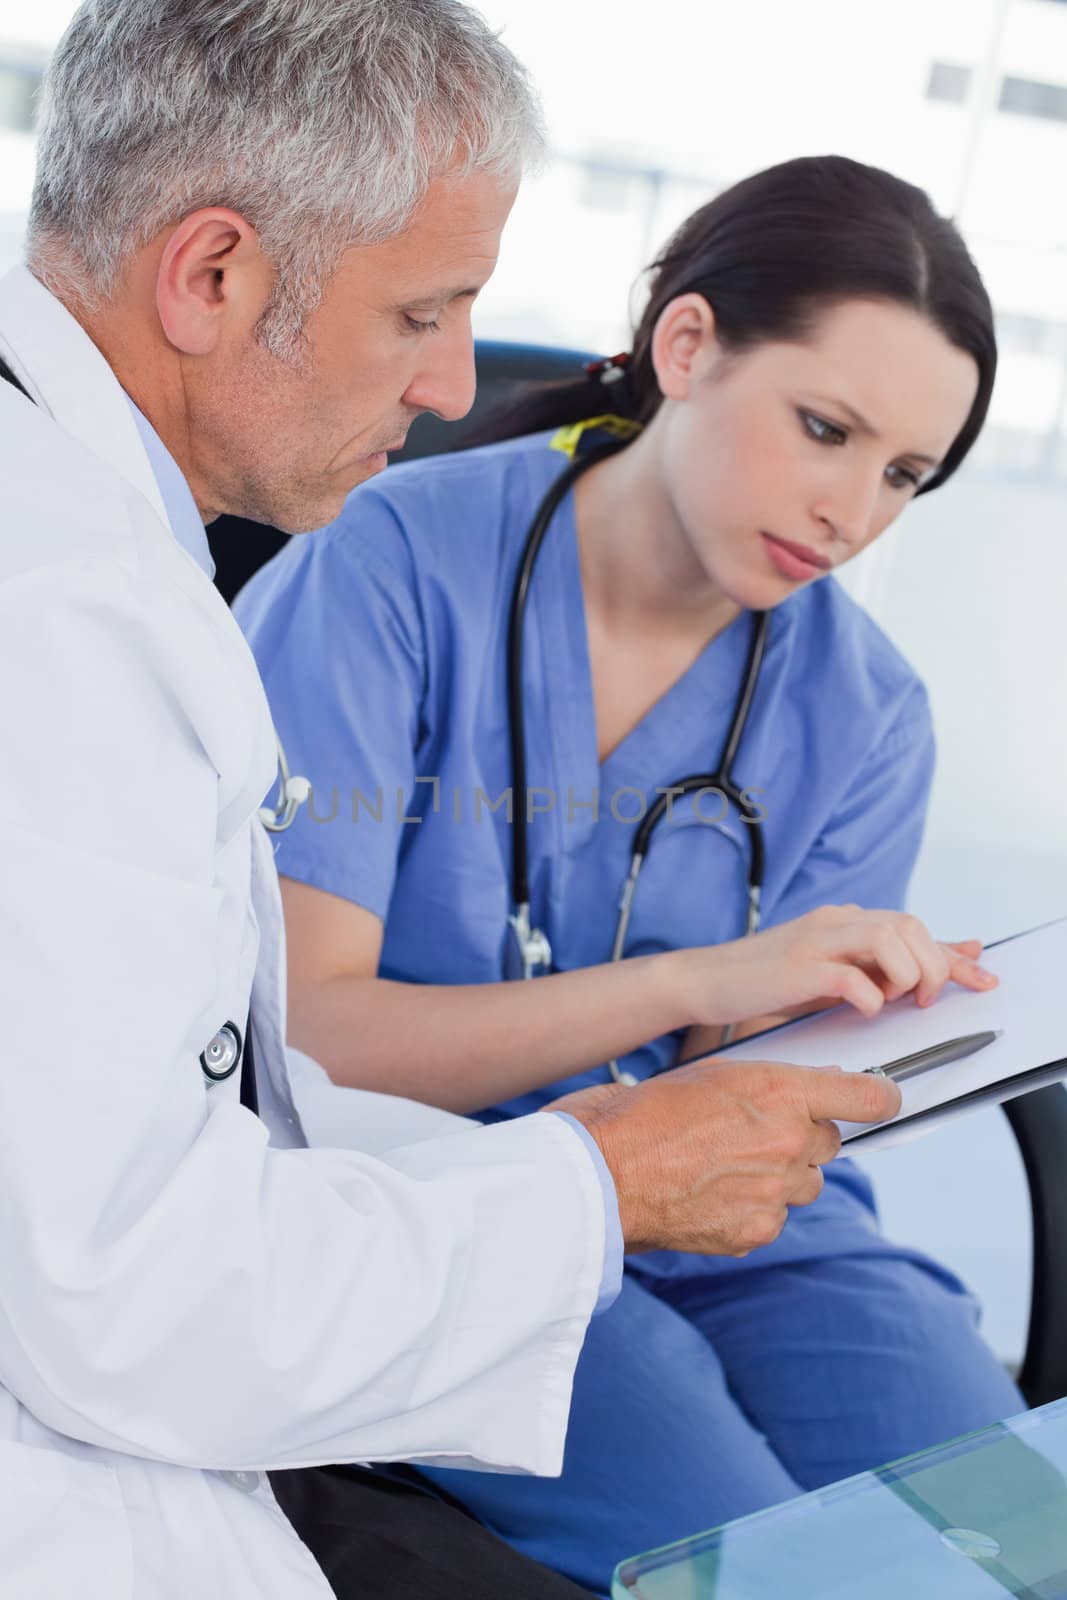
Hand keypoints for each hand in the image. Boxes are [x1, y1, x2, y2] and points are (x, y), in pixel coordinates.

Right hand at [550, 1058, 900, 1255]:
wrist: (601, 1172)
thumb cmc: (643, 1114)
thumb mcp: (711, 1073)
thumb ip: (769, 1084)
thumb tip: (811, 1089)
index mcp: (779, 1092)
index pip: (865, 1095)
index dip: (880, 1096)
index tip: (883, 1097)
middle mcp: (788, 1142)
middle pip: (830, 1141)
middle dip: (803, 1136)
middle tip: (755, 1131)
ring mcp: (774, 1192)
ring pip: (804, 1183)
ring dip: (779, 1175)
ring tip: (724, 1164)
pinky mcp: (755, 1232)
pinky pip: (773, 1218)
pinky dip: (752, 1209)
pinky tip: (712, 1194)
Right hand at [669, 906, 996, 1028]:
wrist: (704, 981)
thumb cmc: (766, 983)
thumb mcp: (830, 973)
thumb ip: (876, 969)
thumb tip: (929, 969)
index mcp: (846, 921)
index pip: (917, 928)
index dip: (956, 955)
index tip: (985, 979)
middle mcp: (836, 921)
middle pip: (910, 927)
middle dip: (934, 967)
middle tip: (924, 1003)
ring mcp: (816, 940)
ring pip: (889, 938)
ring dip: (907, 976)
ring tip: (897, 1002)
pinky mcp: (797, 966)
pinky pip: (850, 975)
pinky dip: (869, 995)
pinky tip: (863, 1009)